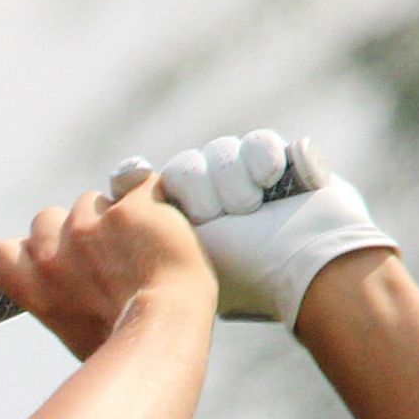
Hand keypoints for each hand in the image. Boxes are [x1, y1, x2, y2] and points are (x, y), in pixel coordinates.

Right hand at [0, 175, 214, 357]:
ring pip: (92, 201)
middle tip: (107, 264)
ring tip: (142, 254)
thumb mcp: (74, 333)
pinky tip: (163, 226)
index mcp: (34, 287)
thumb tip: (77, 291)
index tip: (48, 265)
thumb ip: (61, 298)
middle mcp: (54, 252)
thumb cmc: (127, 345)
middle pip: (46, 217)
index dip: (24, 252)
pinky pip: (139, 184)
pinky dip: (152, 199)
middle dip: (71, 233)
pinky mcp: (130, 207)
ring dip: (111, 218)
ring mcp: (91, 225)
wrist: (167, 332)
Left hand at [109, 130, 395, 324]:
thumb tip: (107, 202)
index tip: (135, 177)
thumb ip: (141, 235)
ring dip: (232, 180)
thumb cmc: (246, 276)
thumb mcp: (181, 259)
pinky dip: (262, 157)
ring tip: (250, 208)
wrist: (311, 271)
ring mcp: (247, 178)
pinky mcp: (281, 161)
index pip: (151, 184)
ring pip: (219, 153)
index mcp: (183, 222)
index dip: (142, 179)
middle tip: (219, 216)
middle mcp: (213, 196)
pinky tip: (272, 180)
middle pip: (186, 166)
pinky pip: (256, 142)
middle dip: (201, 190)